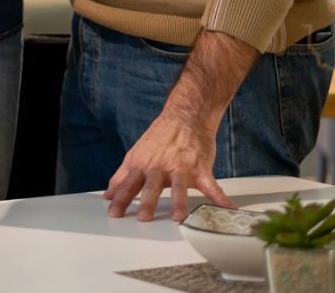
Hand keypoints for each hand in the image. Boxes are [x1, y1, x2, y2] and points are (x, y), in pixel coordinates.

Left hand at [104, 112, 229, 221]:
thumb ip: (122, 176)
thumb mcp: (136, 155)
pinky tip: (226, 207)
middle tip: (143, 217)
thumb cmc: (159, 139)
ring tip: (177, 217)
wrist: (185, 116)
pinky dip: (219, 196)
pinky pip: (210, 184)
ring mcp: (180, 166)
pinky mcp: (199, 166)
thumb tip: (108, 194)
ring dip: (178, 202)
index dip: (120, 198)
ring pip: (178, 185)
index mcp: (142, 164)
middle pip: (151, 185)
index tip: (113, 213)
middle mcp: (159, 165)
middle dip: (146, 201)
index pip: (128, 183)